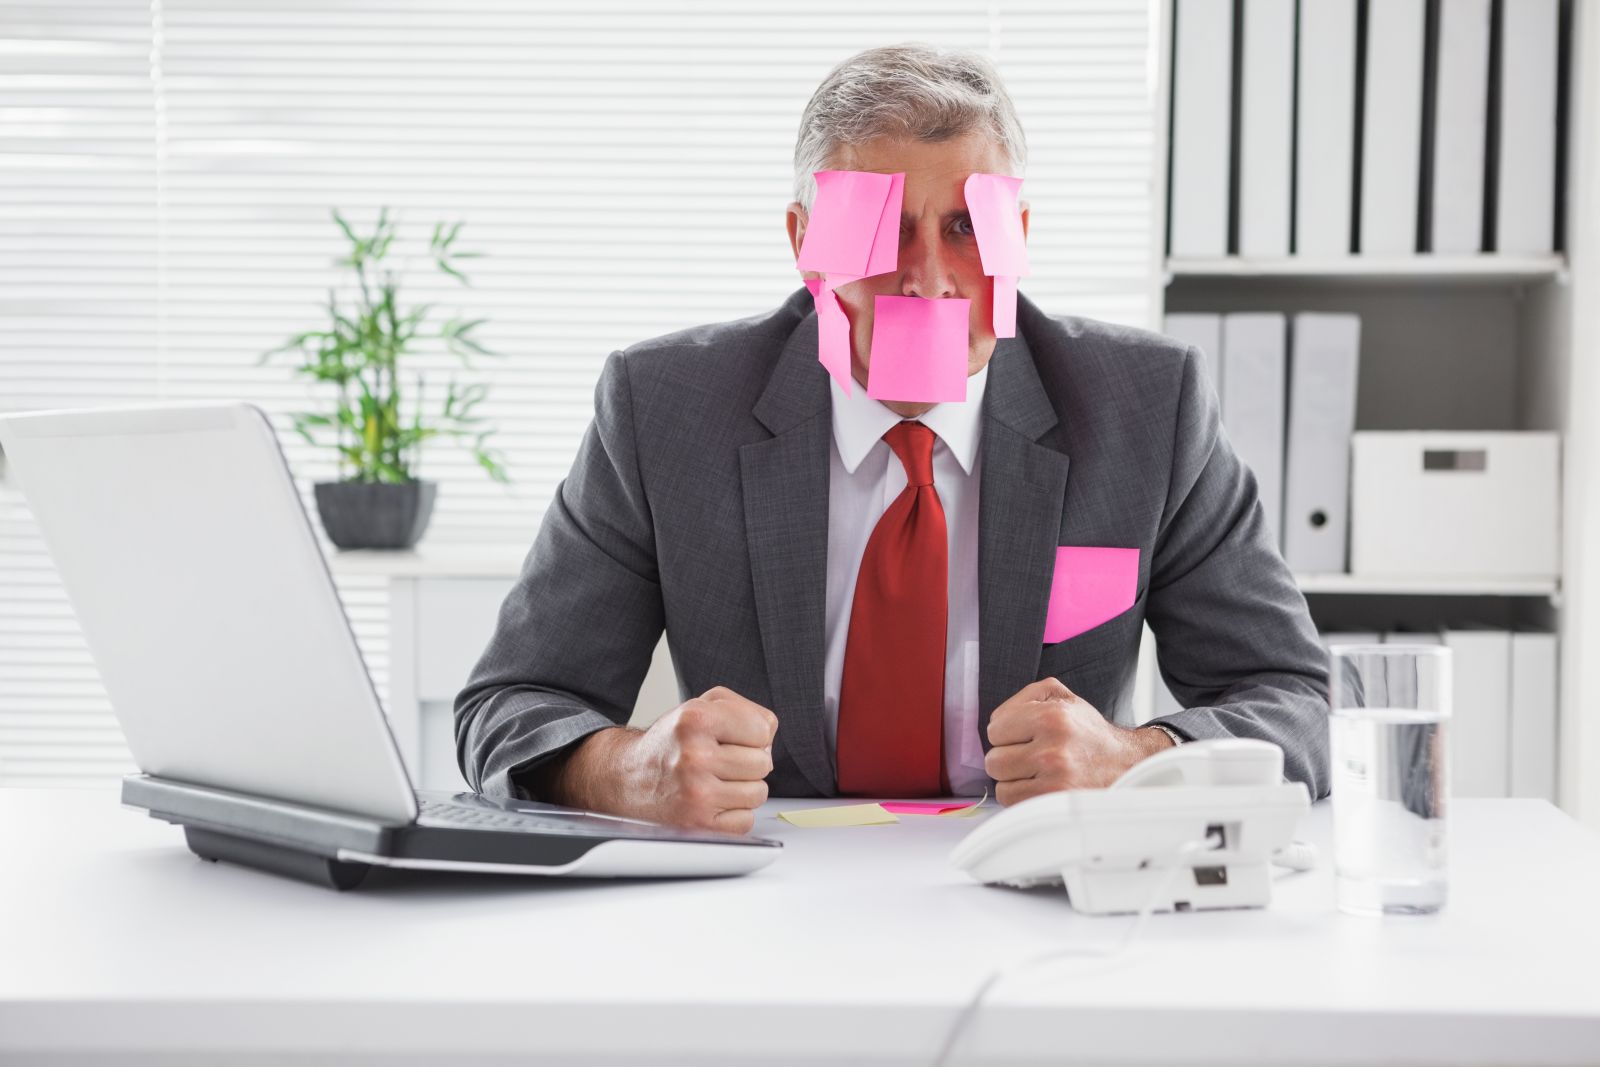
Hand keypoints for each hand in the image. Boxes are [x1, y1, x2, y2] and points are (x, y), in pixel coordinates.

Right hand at [538, 686, 777, 833]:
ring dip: (742, 789)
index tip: (732, 737)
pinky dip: (733, 814)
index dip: (752, 734)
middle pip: (763, 763)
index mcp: (695, 720)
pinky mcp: (699, 826)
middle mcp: (694, 757)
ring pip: (758, 793)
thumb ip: (743, 709)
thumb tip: (769, 735)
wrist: (626, 779)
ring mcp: (697, 795)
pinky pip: (746, 820)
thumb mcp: (700, 707)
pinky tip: (711, 802)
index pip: (763, 729)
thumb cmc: (670, 744)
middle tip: (721, 761)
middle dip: (747, 762)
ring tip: (715, 780)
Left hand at [984, 678, 1174, 805]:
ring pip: (1001, 787)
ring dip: (1015, 781)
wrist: (1126, 764)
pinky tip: (1041, 787)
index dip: (1007, 733)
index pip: (995, 729)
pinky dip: (1022, 798)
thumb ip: (1025, 697)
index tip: (1024, 736)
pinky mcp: (1057, 804)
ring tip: (1038, 773)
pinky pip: (1014, 804)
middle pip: (994, 761)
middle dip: (1009, 758)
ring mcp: (1055, 780)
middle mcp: (1053, 749)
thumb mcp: (1063, 697)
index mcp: (1051, 717)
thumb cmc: (1089, 733)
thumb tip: (995, 721)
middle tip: (1031, 756)